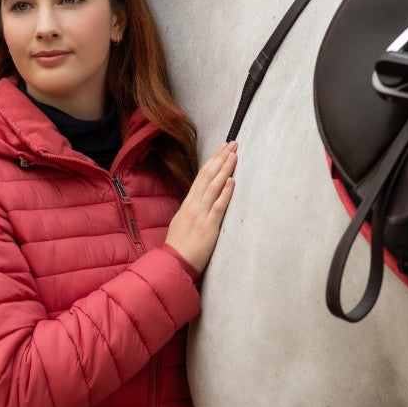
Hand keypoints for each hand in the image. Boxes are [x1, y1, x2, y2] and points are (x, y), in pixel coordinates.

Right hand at [164, 141, 236, 273]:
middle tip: (232, 144)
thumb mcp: (181, 222)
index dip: (212, 161)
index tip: (221, 149)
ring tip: (234, 155)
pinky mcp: (208, 227)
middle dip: (220, 158)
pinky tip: (232, 181)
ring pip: (213, 187)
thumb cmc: (178, 246)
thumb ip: (191, 210)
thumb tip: (199, 200)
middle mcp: (193, 205)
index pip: (201, 176)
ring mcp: (200, 215)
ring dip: (225, 169)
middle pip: (208, 176)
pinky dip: (225, 193)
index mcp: (188, 204)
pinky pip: (218, 207)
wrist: (173, 263)